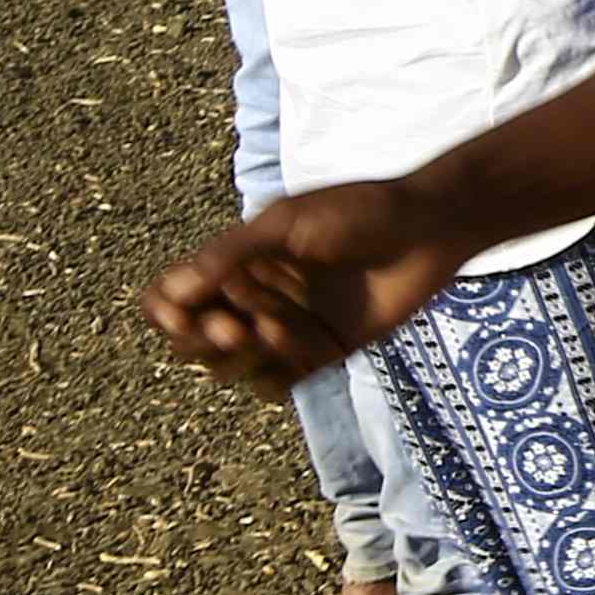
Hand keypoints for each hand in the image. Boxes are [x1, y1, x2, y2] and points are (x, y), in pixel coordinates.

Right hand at [144, 180, 473, 396]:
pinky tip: (304, 340)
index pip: (173, 300)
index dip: (167, 313)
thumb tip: (174, 292)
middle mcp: (253, 298)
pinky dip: (278, 369)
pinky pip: (276, 382)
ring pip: (230, 368)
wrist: (428, 229)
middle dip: (200, 340)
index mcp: (236, 262)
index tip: (183, 310)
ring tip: (269, 325)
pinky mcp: (321, 353)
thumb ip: (230, 255)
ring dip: (239, 355)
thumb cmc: (357, 212)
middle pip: (193, 342)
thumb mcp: (286, 224)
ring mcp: (286, 328)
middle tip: (229, 327)